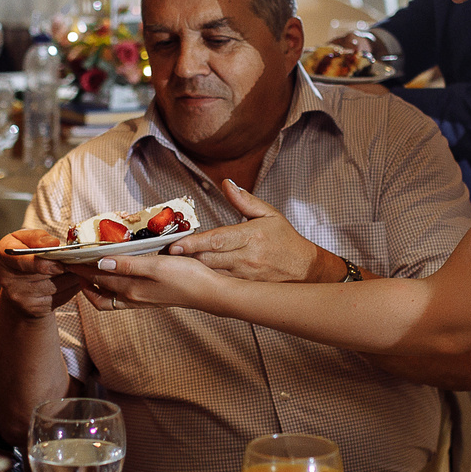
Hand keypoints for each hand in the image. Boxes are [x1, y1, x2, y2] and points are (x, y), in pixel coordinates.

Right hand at [0, 226, 85, 319]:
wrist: (19, 285)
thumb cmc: (24, 255)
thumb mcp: (24, 239)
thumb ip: (37, 237)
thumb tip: (53, 243)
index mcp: (3, 257)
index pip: (22, 261)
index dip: (42, 260)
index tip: (60, 255)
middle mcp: (8, 281)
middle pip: (45, 273)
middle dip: (64, 263)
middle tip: (75, 255)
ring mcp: (21, 298)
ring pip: (57, 285)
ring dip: (72, 274)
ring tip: (76, 265)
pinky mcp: (36, 310)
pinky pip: (63, 297)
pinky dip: (73, 286)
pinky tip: (72, 278)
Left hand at [78, 250, 226, 311]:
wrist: (209, 293)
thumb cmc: (186, 277)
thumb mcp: (156, 266)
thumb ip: (128, 265)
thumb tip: (101, 262)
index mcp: (131, 289)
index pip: (97, 277)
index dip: (80, 268)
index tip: (67, 258)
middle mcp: (132, 297)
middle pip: (98, 293)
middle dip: (83, 281)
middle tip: (74, 266)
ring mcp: (141, 300)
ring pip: (108, 298)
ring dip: (95, 287)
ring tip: (90, 272)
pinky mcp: (149, 299)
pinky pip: (121, 297)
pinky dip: (111, 288)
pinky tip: (117, 276)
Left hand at [166, 179, 334, 282]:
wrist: (306, 270)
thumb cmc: (286, 241)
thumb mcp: (269, 214)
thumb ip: (244, 200)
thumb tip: (226, 183)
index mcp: (251, 236)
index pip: (217, 240)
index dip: (193, 243)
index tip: (174, 244)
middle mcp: (247, 258)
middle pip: (208, 259)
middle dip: (185, 256)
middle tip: (164, 252)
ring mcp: (245, 276)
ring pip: (211, 273)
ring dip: (191, 268)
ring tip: (172, 263)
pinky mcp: (245, 288)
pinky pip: (219, 284)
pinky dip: (204, 280)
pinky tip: (191, 276)